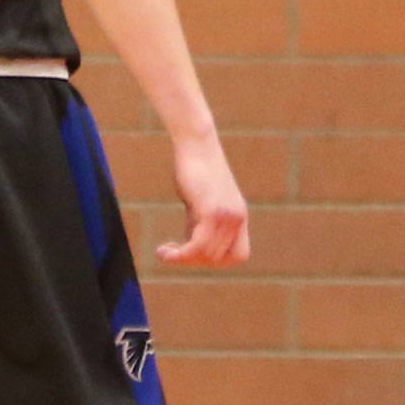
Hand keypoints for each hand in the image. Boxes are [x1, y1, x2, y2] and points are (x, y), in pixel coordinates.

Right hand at [159, 125, 249, 267]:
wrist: (196, 143)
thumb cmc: (193, 169)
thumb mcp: (199, 202)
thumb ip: (199, 224)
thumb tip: (189, 249)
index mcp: (239, 216)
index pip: (240, 255)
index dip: (219, 260)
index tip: (196, 253)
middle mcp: (237, 218)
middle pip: (220, 259)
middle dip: (194, 261)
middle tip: (173, 251)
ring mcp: (227, 215)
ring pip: (208, 255)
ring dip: (183, 259)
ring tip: (164, 253)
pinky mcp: (212, 210)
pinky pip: (198, 246)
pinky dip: (180, 255)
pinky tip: (164, 252)